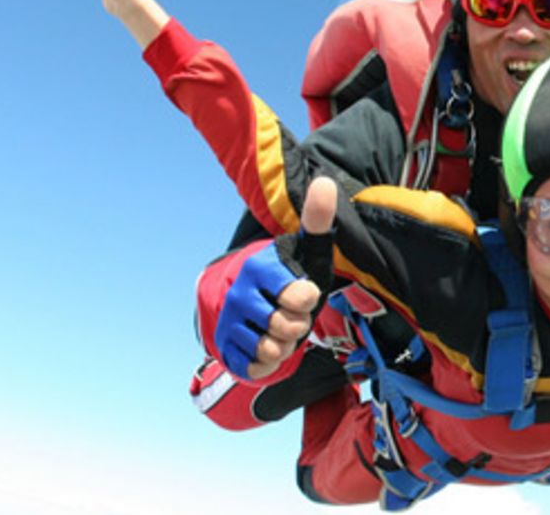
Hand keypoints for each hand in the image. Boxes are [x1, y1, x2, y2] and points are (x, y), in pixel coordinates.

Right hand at [214, 177, 338, 379]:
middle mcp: (240, 295)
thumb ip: (317, 219)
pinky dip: (268, 363)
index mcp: (260, 269)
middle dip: (299, 324)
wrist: (257, 301)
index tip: (304, 292)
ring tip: (281, 330)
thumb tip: (324, 183)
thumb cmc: (290, 275)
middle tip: (294, 314)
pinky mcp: (225, 349)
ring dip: (285, 345)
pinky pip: (254, 367)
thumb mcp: (308, 249)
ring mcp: (230, 323)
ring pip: (270, 349)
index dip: (308, 299)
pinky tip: (269, 347)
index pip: (299, 297)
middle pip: (287, 327)